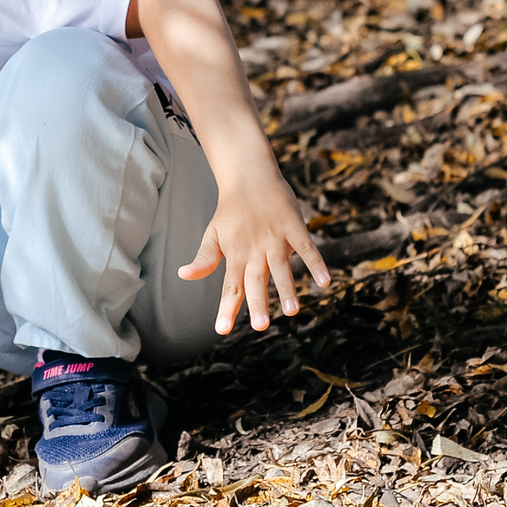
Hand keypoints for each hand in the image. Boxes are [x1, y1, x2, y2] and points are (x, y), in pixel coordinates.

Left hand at [177, 173, 330, 333]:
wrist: (249, 177)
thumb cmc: (230, 211)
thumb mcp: (213, 235)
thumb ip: (203, 259)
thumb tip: (182, 276)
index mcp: (235, 254)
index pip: (230, 286)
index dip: (227, 308)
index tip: (222, 329)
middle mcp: (255, 250)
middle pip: (256, 281)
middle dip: (258, 304)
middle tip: (261, 327)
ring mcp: (276, 239)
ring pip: (282, 268)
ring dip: (287, 289)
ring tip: (292, 311)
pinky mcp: (294, 228)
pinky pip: (308, 248)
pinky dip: (316, 264)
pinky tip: (325, 282)